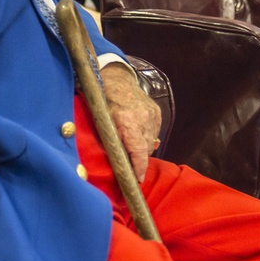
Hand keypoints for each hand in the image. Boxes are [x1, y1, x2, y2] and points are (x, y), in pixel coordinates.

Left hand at [99, 63, 162, 182]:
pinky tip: (137, 135)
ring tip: (132, 147)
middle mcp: (144, 118)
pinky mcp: (157, 112)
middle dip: (139, 159)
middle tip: (130, 165)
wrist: (117, 80)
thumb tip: (118, 164)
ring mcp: (153, 115)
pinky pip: (154, 132)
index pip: (139, 151)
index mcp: (128, 122)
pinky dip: (147, 137)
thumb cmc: (104, 102)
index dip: (139, 167)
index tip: (138, 180)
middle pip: (146, 149)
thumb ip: (111, 143)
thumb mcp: (102, 123)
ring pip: (151, 142)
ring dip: (143, 148)